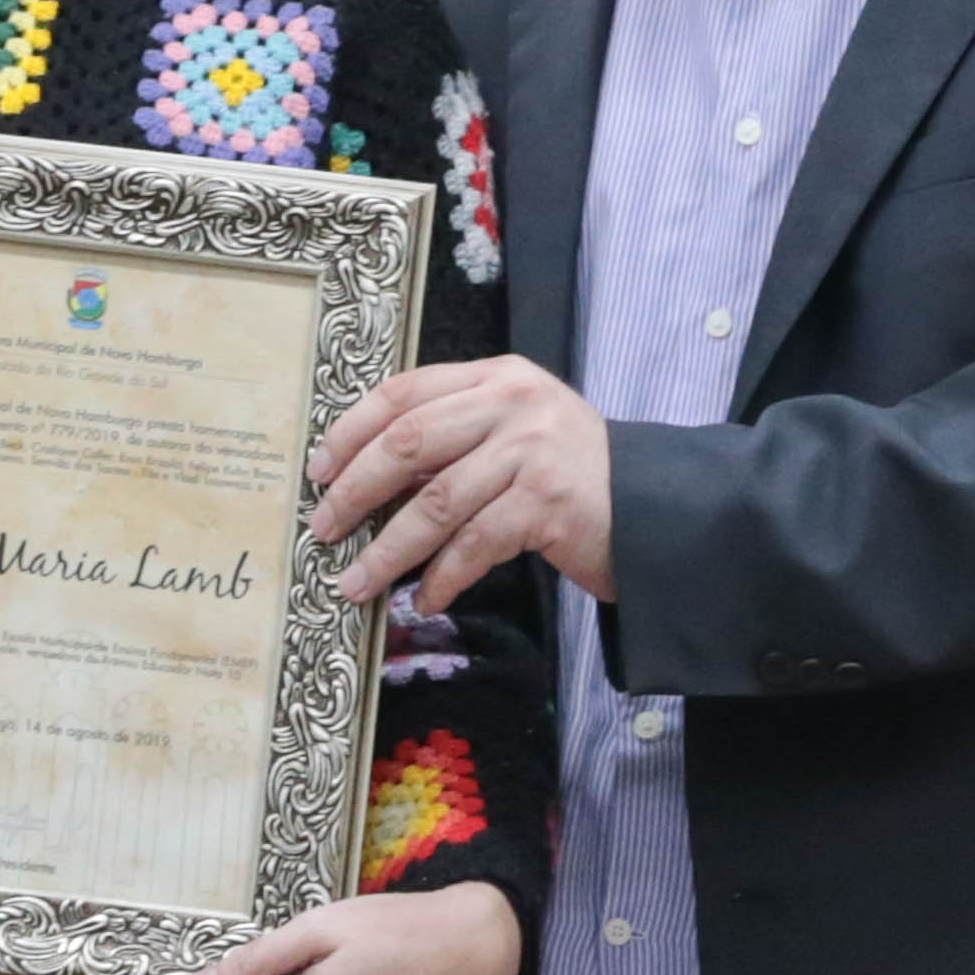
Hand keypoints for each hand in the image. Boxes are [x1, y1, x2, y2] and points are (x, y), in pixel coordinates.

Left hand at [307, 355, 612, 607]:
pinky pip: (475, 545)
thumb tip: (364, 480)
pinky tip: (425, 598)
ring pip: (436, 503)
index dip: (351, 431)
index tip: (319, 472)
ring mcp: (533, 451)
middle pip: (409, 442)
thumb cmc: (570, 474)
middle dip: (355, 491)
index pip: (404, 392)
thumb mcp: (513, 433)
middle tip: (324, 531)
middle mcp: (513, 403)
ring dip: (388, 551)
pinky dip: (442, 577)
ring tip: (356, 583)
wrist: (656, 505)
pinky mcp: (550, 504)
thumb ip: (454, 439)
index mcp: (496, 376)